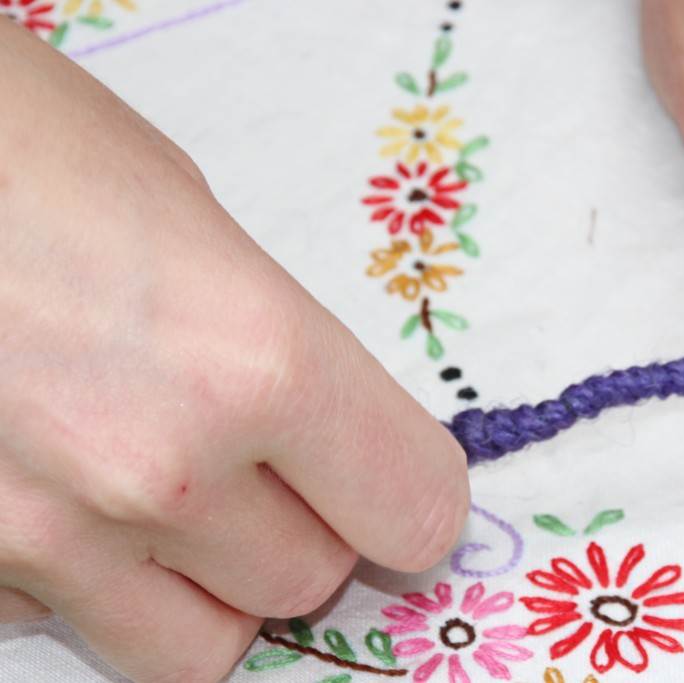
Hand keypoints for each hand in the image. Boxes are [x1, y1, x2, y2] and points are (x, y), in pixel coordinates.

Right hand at [0, 21, 467, 681]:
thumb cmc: (25, 149)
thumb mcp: (197, 224)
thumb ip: (279, 348)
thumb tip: (327, 430)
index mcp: (255, 361)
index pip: (410, 508)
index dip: (410, 494)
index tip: (392, 474)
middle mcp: (161, 472)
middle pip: (311, 579)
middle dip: (308, 526)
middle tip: (270, 460)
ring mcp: (49, 534)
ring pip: (204, 642)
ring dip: (215, 580)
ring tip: (176, 494)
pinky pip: (80, 619)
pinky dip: (97, 577)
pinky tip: (64, 488)